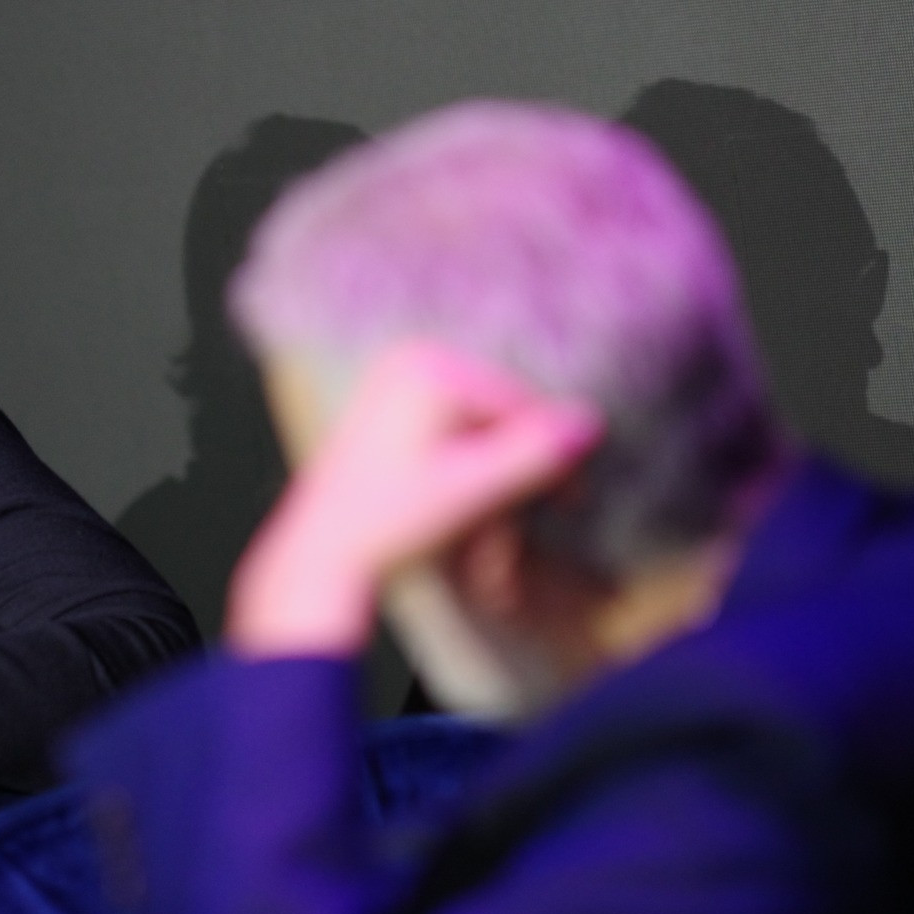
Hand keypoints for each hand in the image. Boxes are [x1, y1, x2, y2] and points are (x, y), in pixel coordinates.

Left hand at [228, 340, 601, 657]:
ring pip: (477, 428)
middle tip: (538, 515)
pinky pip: (451, 432)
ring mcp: (394, 380)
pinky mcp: (387, 407)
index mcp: (429, 367)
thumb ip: (533, 455)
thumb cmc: (390, 523)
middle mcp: (410, 360)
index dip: (551, 454)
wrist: (321, 554)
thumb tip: (592, 420)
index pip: (520, 404)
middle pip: (499, 415)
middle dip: (518, 468)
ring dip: (494, 476)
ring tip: (492, 527)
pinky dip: (466, 469)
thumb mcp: (472, 491)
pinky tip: (465, 508)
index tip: (572, 498)